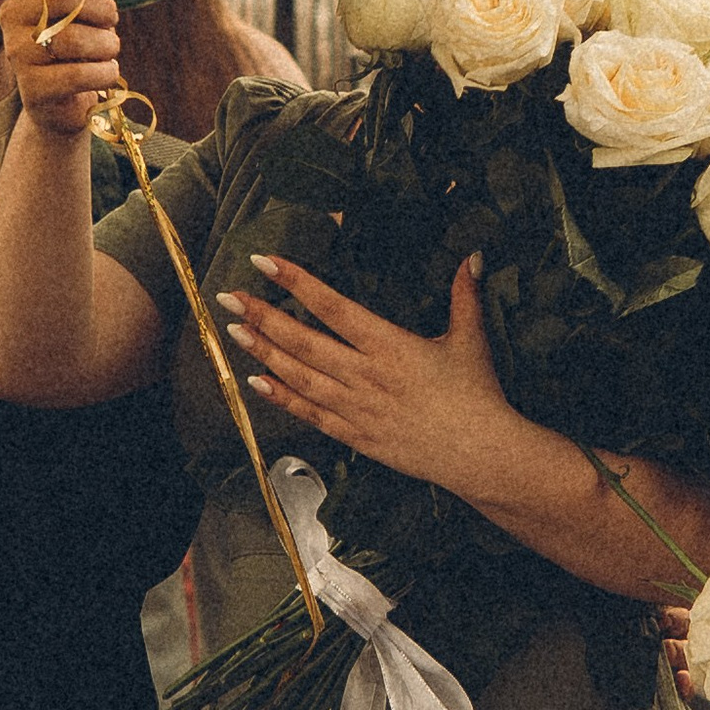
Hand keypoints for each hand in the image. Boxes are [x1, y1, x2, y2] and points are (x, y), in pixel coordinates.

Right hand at [1, 0, 129, 136]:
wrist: (61, 104)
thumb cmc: (77, 47)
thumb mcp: (83, 9)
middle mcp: (12, 15)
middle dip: (102, 8)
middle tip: (112, 22)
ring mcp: (17, 52)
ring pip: (73, 38)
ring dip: (107, 44)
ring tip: (108, 51)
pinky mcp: (32, 88)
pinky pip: (79, 74)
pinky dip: (105, 73)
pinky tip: (106, 73)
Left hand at [217, 249, 520, 494]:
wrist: (480, 454)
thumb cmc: (478, 395)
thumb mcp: (472, 339)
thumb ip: (465, 295)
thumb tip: (474, 255)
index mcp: (389, 345)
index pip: (332, 306)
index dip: (296, 282)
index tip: (264, 262)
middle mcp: (365, 375)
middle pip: (303, 342)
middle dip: (263, 316)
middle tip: (229, 297)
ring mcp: (357, 408)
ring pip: (300, 377)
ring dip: (264, 353)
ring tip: (235, 331)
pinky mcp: (356, 436)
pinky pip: (311, 414)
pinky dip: (283, 398)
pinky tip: (258, 383)